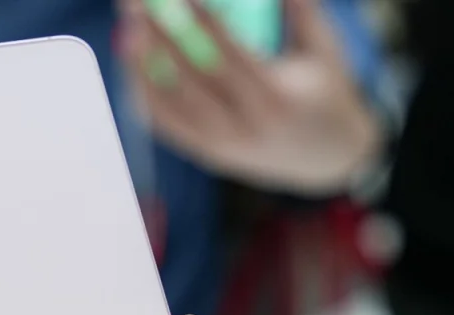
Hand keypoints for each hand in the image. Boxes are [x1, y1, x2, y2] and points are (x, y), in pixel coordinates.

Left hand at [119, 0, 380, 195]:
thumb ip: (298, 9)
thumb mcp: (323, 51)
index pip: (230, 56)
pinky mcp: (206, 155)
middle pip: (192, 81)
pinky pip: (168, 126)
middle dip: (161, 39)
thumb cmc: (325, 94)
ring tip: (127, 32)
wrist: (327, 160)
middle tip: (138, 6)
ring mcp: (222, 146)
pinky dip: (145, 96)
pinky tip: (133, 65)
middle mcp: (246, 128)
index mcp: (276, 99)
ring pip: (171, 108)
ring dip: (143, 68)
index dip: (202, 24)